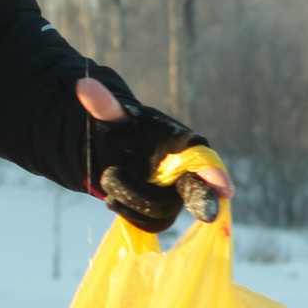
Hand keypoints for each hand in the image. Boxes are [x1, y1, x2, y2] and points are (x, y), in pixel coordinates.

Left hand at [76, 78, 225, 232]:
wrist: (112, 151)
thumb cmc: (124, 128)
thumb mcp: (112, 115)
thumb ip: (103, 103)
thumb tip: (84, 85)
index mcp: (183, 144)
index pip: (203, 158)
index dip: (214, 172)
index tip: (224, 189)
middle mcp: (187, 172)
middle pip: (195, 191)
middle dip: (196, 199)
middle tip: (201, 211)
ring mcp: (175, 197)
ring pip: (162, 211)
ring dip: (132, 198)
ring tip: (110, 177)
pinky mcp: (160, 215)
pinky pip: (148, 223)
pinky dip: (128, 212)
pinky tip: (113, 197)